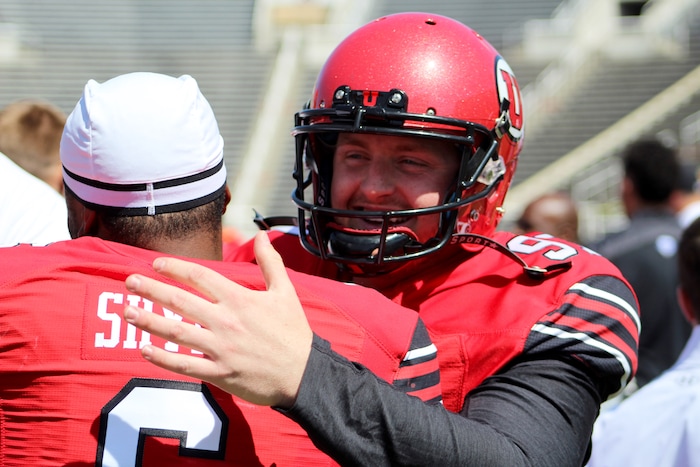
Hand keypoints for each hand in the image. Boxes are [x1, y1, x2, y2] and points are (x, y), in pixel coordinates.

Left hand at [123, 231, 312, 407]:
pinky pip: (185, 364)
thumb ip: (270, 262)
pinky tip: (144, 349)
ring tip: (127, 311)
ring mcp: (220, 348)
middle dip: (151, 289)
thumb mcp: (285, 291)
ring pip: (176, 332)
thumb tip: (261, 235)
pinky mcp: (220, 373)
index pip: (200, 276)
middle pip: (180, 301)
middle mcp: (226, 321)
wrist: (304, 373)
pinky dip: (162, 358)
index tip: (156, 263)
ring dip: (148, 320)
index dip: (175, 268)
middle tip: (129, 281)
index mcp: (240, 299)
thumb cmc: (294, 332)